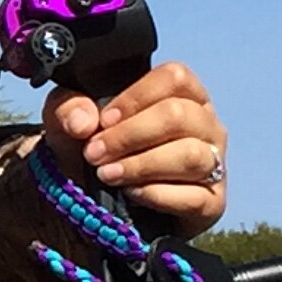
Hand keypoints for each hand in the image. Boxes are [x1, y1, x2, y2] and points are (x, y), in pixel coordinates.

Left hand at [42, 63, 228, 236]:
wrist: (96, 203)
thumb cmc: (94, 150)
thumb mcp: (69, 123)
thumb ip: (68, 109)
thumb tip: (83, 123)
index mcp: (181, 95)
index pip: (175, 77)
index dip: (136, 96)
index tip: (104, 120)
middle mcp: (205, 125)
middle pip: (178, 114)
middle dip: (129, 135)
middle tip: (94, 153)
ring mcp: (214, 163)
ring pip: (189, 155)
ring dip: (140, 165)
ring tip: (107, 174)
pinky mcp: (212, 202)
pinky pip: (194, 196)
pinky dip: (156, 194)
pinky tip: (131, 193)